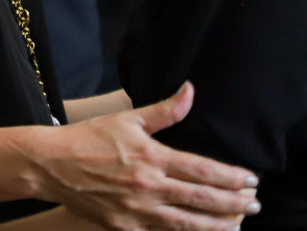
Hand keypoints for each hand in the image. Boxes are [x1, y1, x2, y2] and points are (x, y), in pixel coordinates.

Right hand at [32, 82, 259, 230]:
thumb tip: (191, 90)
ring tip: (238, 226)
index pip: (202, 170)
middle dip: (233, 204)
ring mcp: (137, 212)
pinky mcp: (125, 228)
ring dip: (216, 225)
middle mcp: (148, 186)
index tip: (251, 180)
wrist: (51, 165)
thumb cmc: (89, 138)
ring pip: (186, 224)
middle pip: (201, 199)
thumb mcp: (127, 118)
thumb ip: (164, 110)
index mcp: (152, 156)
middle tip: (255, 205)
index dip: (231, 177)